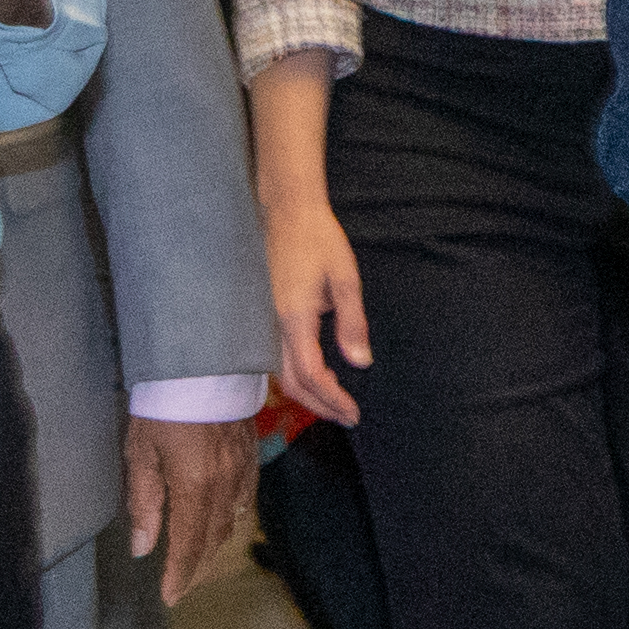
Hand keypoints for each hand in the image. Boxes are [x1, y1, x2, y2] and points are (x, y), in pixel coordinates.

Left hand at [126, 412, 260, 605]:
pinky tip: (226, 523)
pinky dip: (234, 519)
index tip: (170, 597)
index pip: (187, 545)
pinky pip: (246, 499)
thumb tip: (141, 548)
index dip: (179, 575)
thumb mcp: (141, 454)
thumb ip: (144, 504)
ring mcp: (242, 471)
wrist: (201, 366)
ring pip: (231, 522)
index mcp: (193, 488)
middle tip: (182, 587)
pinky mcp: (251, 456)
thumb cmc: (163, 407)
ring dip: (214, 547)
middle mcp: (223, 486)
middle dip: (196, 568)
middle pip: (212, 540)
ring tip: (198, 562)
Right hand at [268, 195, 370, 426]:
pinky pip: (278, 357)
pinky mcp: (268, 315)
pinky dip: (298, 376)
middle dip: (319, 406)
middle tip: (347, 417)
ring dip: (308, 393)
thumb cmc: (319, 240)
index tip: (353, 413)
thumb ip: (352, 323)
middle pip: (292, 383)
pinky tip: (318, 375)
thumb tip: (361, 362)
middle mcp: (275, 326)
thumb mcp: (346, 280)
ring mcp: (267, 321)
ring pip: (282, 373)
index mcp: (295, 319)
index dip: (331, 400)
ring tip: (335, 403)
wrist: (288, 211)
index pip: (311, 375)